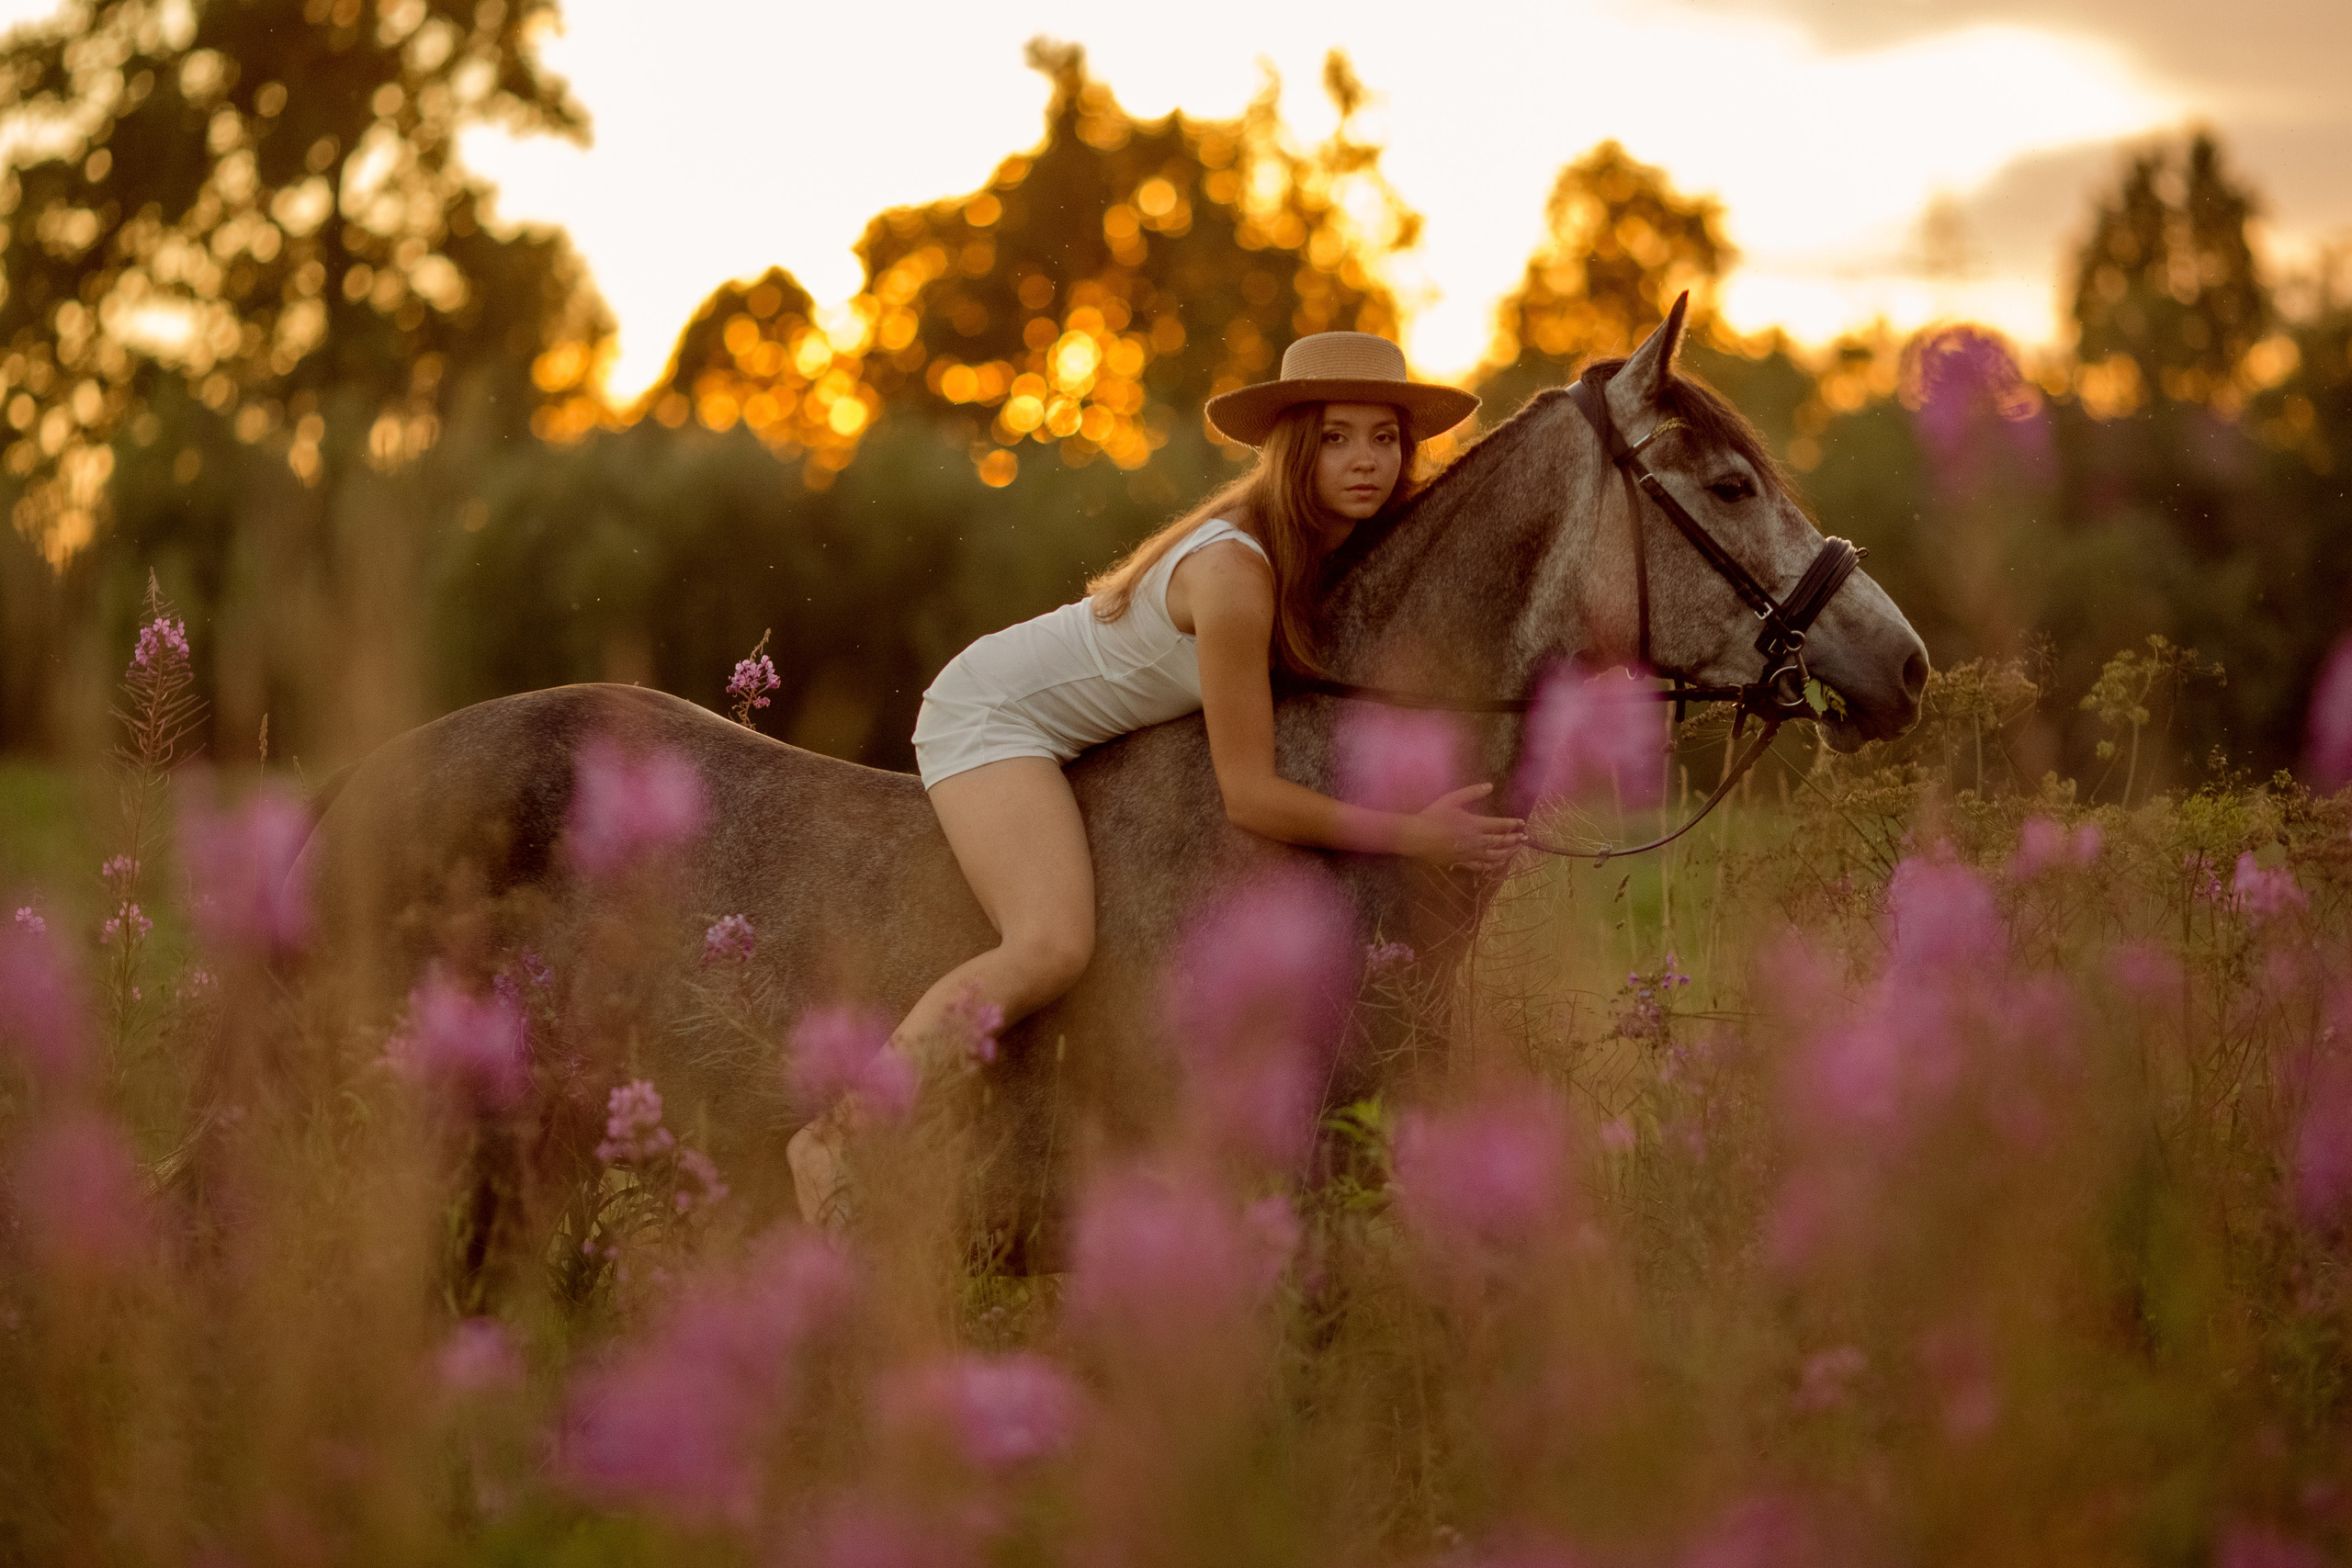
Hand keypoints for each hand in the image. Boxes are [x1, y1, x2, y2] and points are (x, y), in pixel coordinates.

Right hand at [1397, 783, 1525, 871]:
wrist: (1417, 836)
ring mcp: (1469, 854)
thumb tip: (1490, 785)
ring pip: (1494, 856)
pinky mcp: (1461, 862)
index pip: (1500, 825)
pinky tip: (1496, 864)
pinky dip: (1491, 865)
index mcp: (1475, 824)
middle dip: (1514, 840)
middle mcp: (1476, 841)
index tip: (1522, 823)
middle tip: (1525, 839)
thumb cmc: (1433, 815)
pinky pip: (1480, 866)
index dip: (1512, 824)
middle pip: (1500, 842)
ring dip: (1507, 853)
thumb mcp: (1452, 799)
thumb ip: (1472, 792)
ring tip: (1515, 851)